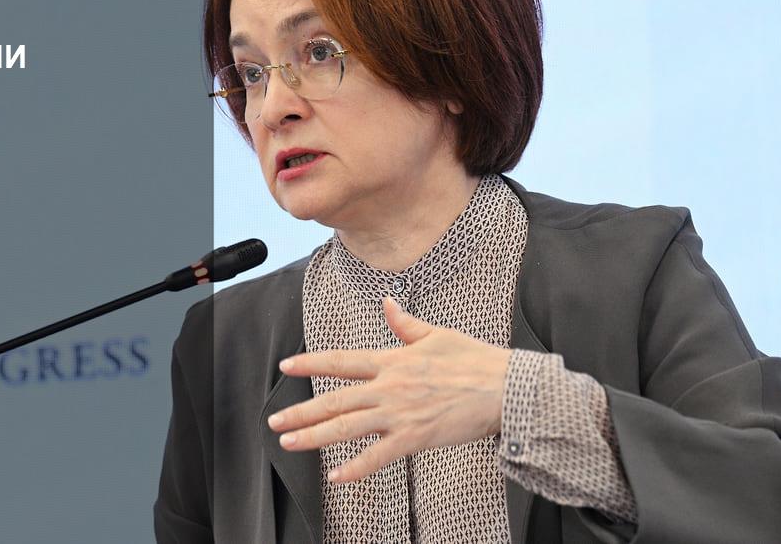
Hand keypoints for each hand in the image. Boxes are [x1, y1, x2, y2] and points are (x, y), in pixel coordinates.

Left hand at [267, 296, 512, 482]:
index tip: (286, 366)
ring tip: (289, 442)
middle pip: (335, 399)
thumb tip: (387, 304)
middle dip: (301, 411)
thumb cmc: (475, 361)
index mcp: (392, 360)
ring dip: (314, 436)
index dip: (310, 363)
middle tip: (275, 421)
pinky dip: (356, 468)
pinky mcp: (414, 438)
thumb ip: (405, 325)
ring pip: (347, 427)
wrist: (505, 389)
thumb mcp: (437, 335)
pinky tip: (336, 476)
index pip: (341, 361)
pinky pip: (378, 456)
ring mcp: (399, 414)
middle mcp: (389, 387)